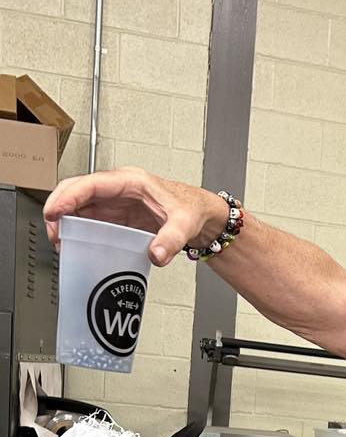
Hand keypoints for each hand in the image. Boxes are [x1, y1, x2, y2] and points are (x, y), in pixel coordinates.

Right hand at [43, 167, 228, 264]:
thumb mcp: (184, 224)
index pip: (90, 184)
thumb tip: (156, 254)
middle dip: (59, 208)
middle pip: (77, 191)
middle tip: (53, 231)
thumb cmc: (191, 209)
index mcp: (130, 182)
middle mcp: (118, 189)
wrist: (201, 215)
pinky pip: (89, 219)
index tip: (55, 212)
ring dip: (65, 221)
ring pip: (79, 205)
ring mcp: (115, 202)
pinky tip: (74, 244)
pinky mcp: (116, 216)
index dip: (68, 197)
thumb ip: (171, 240)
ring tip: (60, 242)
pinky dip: (77, 230)